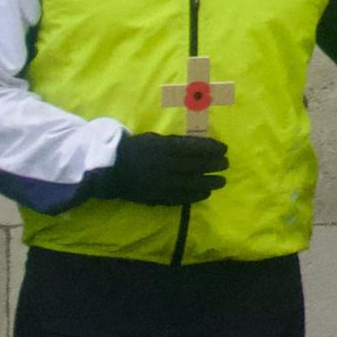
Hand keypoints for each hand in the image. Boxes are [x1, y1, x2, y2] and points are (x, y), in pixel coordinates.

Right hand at [88, 131, 226, 207]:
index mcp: (161, 148)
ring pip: (189, 184)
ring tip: (221, 181)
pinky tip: (206, 193)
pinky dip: (194, 196)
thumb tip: (201, 145)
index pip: (191, 148)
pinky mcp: (155, 197)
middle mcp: (162, 165)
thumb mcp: (155, 138)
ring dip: (208, 183)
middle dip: (213, 165)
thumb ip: (176, 142)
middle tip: (226, 164)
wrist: (110, 169)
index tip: (223, 149)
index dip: (210, 148)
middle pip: (193, 166)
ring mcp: (159, 183)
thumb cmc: (136, 148)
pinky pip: (179, 198)